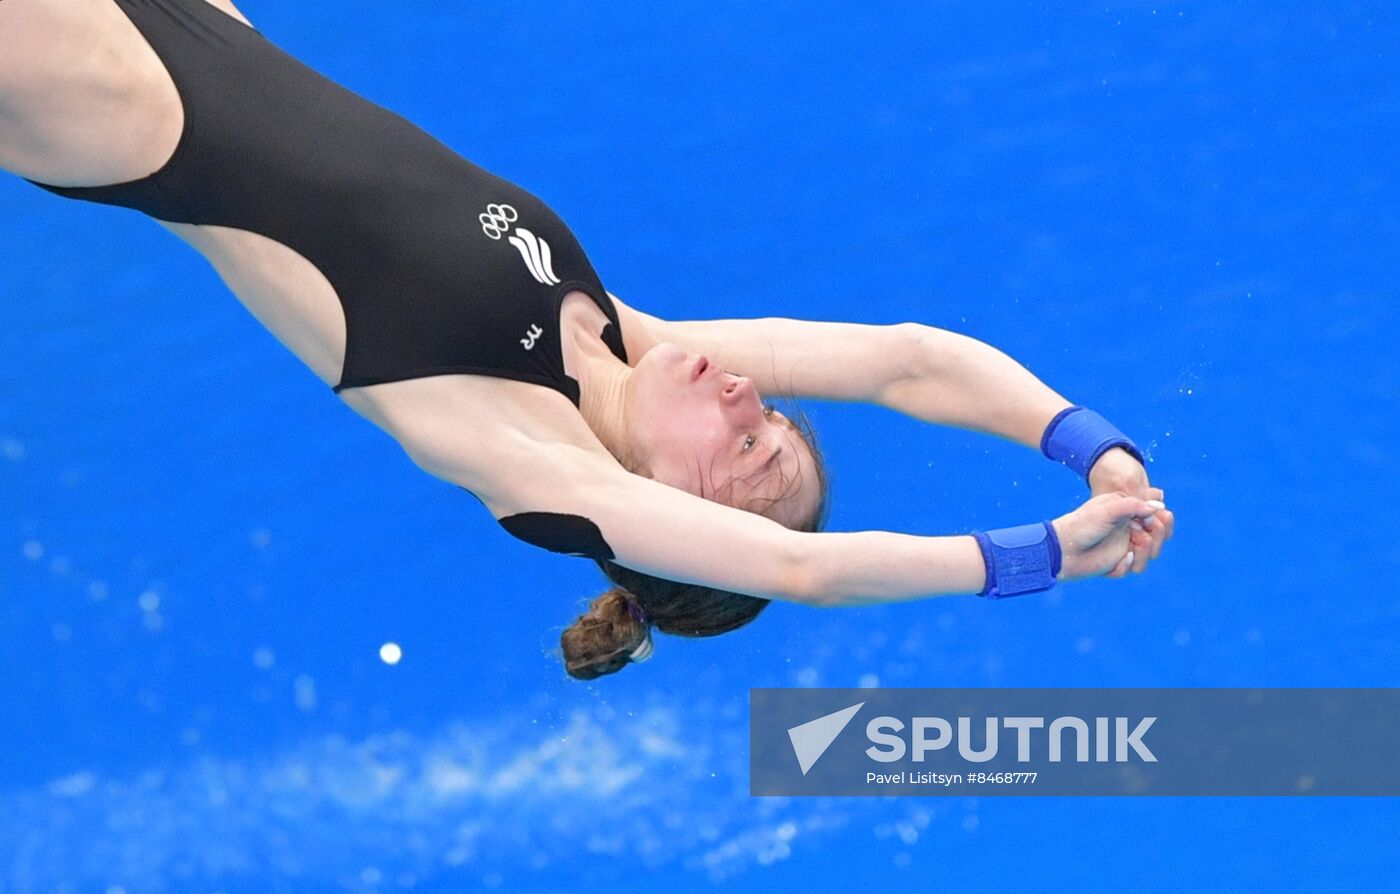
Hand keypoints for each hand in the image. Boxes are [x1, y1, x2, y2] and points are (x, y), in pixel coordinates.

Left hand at [1051, 492, 1165, 581]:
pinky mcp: (1116, 564)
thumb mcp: (1108, 509)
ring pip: (1148, 555)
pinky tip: (1117, 562)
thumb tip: (1160, 505)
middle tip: (1137, 536)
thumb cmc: (1082, 525)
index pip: (1157, 515)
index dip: (1161, 521)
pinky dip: (1126, 566)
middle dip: (1154, 538)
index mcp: (1127, 511)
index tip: (1149, 522)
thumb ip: (1134, 505)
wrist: (1062, 549)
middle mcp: (1128, 528)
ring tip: (1130, 550)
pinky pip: (1132, 568)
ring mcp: (1123, 546)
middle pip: (1158, 536)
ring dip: (1144, 554)